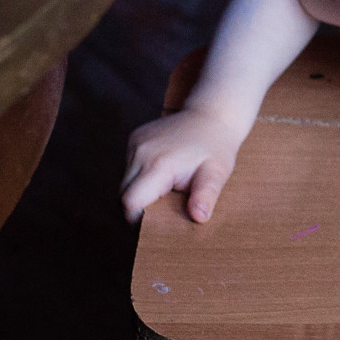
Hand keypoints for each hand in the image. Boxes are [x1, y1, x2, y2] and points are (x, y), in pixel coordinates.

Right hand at [122, 106, 251, 223]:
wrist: (212, 115)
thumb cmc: (216, 148)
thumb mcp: (217, 173)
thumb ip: (206, 195)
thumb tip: (199, 217)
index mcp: (158, 163)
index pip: (130, 202)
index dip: (138, 220)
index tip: (155, 225)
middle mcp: (140, 152)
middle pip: (122, 195)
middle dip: (137, 209)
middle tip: (161, 213)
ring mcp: (135, 143)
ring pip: (124, 182)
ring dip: (138, 192)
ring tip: (163, 192)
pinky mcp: (134, 138)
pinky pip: (128, 167)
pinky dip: (139, 177)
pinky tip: (160, 176)